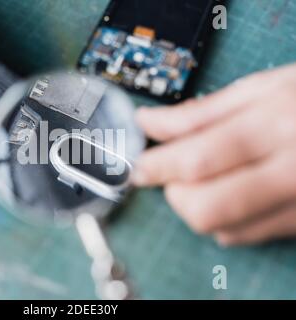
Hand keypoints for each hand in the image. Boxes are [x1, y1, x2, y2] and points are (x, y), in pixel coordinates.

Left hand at [132, 63, 295, 245]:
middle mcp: (293, 170)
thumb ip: (201, 112)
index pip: (199, 158)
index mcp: (277, 125)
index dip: (157, 166)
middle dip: (175, 193)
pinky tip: (231, 193)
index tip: (136, 168)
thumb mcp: (263, 89)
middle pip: (205, 206)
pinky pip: (246, 236)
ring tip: (205, 179)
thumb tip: (149, 123)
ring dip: (196, 207)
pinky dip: (223, 220)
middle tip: (172, 174)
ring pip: (223, 228)